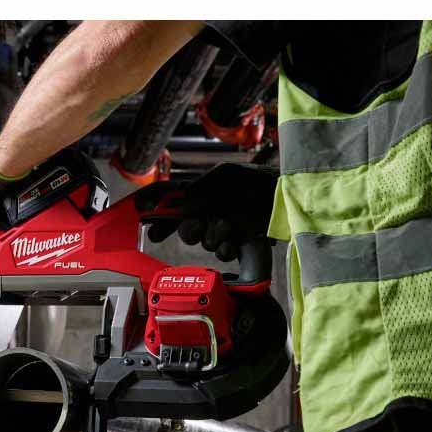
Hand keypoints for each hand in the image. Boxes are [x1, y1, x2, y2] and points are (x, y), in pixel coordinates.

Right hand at [149, 162, 277, 260]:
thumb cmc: (257, 181)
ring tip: (229, 227)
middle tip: (198, 226)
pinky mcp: (240, 244)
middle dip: (189, 231)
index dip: (157, 213)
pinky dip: (226, 249)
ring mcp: (225, 229)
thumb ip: (197, 190)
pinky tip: (235, 242)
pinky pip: (222, 254)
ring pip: (203, 243)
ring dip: (214, 237)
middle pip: (185, 230)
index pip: (172, 203)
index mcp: (204, 193)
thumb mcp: (224, 177)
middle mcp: (211, 212)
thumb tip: (177, 205)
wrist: (286, 199)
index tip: (146, 223)